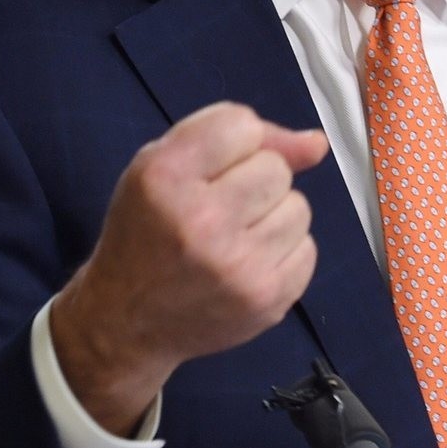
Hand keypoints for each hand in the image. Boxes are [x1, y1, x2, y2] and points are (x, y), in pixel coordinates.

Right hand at [51, 102, 330, 434]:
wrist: (128, 322)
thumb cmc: (147, 231)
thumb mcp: (162, 166)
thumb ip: (232, 137)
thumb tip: (318, 143)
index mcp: (165, 176)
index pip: (241, 124)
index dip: (233, 143)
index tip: (211, 168)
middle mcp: (201, 219)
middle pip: (276, 168)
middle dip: (255, 181)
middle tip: (220, 209)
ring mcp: (237, 265)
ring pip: (299, 207)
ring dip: (273, 217)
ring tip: (235, 237)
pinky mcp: (266, 299)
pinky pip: (307, 250)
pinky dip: (283, 253)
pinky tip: (248, 264)